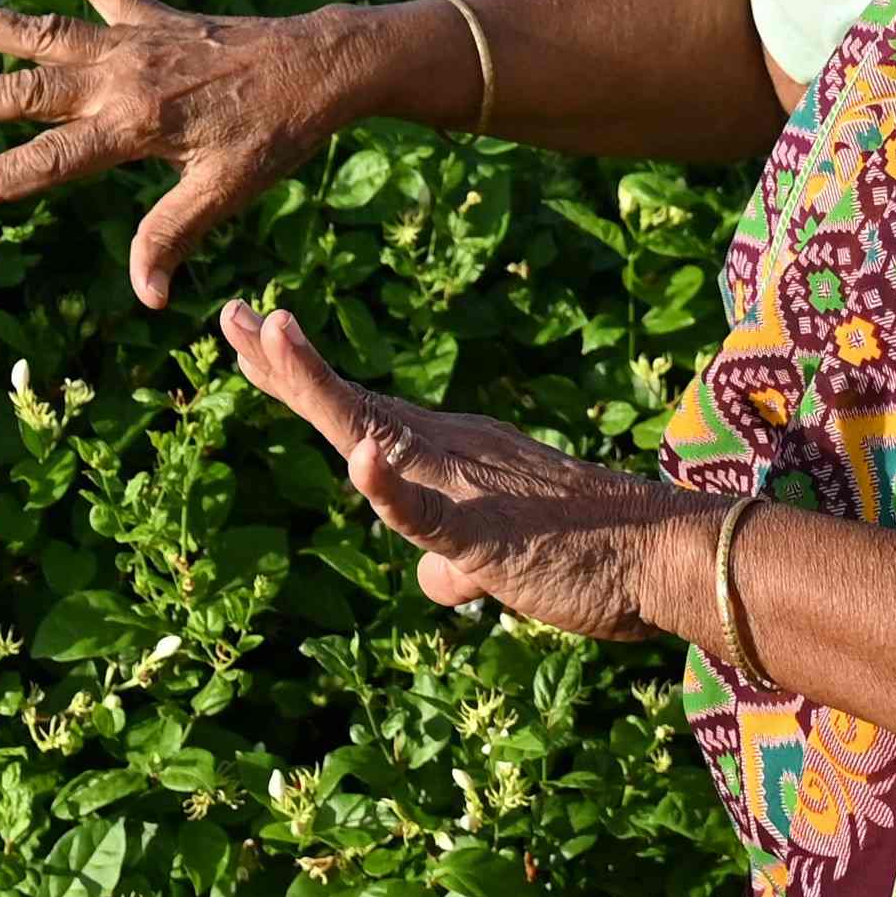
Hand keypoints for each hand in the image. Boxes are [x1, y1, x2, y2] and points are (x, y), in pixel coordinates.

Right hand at [0, 0, 379, 308]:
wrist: (322, 65)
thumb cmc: (277, 133)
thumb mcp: (228, 192)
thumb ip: (172, 234)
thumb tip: (145, 297)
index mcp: (133, 125)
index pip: (47, 163)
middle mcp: (120, 77)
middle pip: (24, 90)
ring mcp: (132, 41)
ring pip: (43, 29)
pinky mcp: (154, 17)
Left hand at [217, 297, 696, 640]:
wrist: (666, 557)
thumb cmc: (590, 555)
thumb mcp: (503, 559)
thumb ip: (459, 565)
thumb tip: (435, 583)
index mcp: (448, 453)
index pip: (358, 409)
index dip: (298, 373)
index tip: (250, 329)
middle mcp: (447, 451)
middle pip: (348, 404)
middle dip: (282, 362)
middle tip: (229, 313)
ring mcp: (463, 485)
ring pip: (373, 434)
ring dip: (317, 390)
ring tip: (268, 338)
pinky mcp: (485, 532)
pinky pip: (428, 511)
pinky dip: (390, 488)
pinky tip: (356, 464)